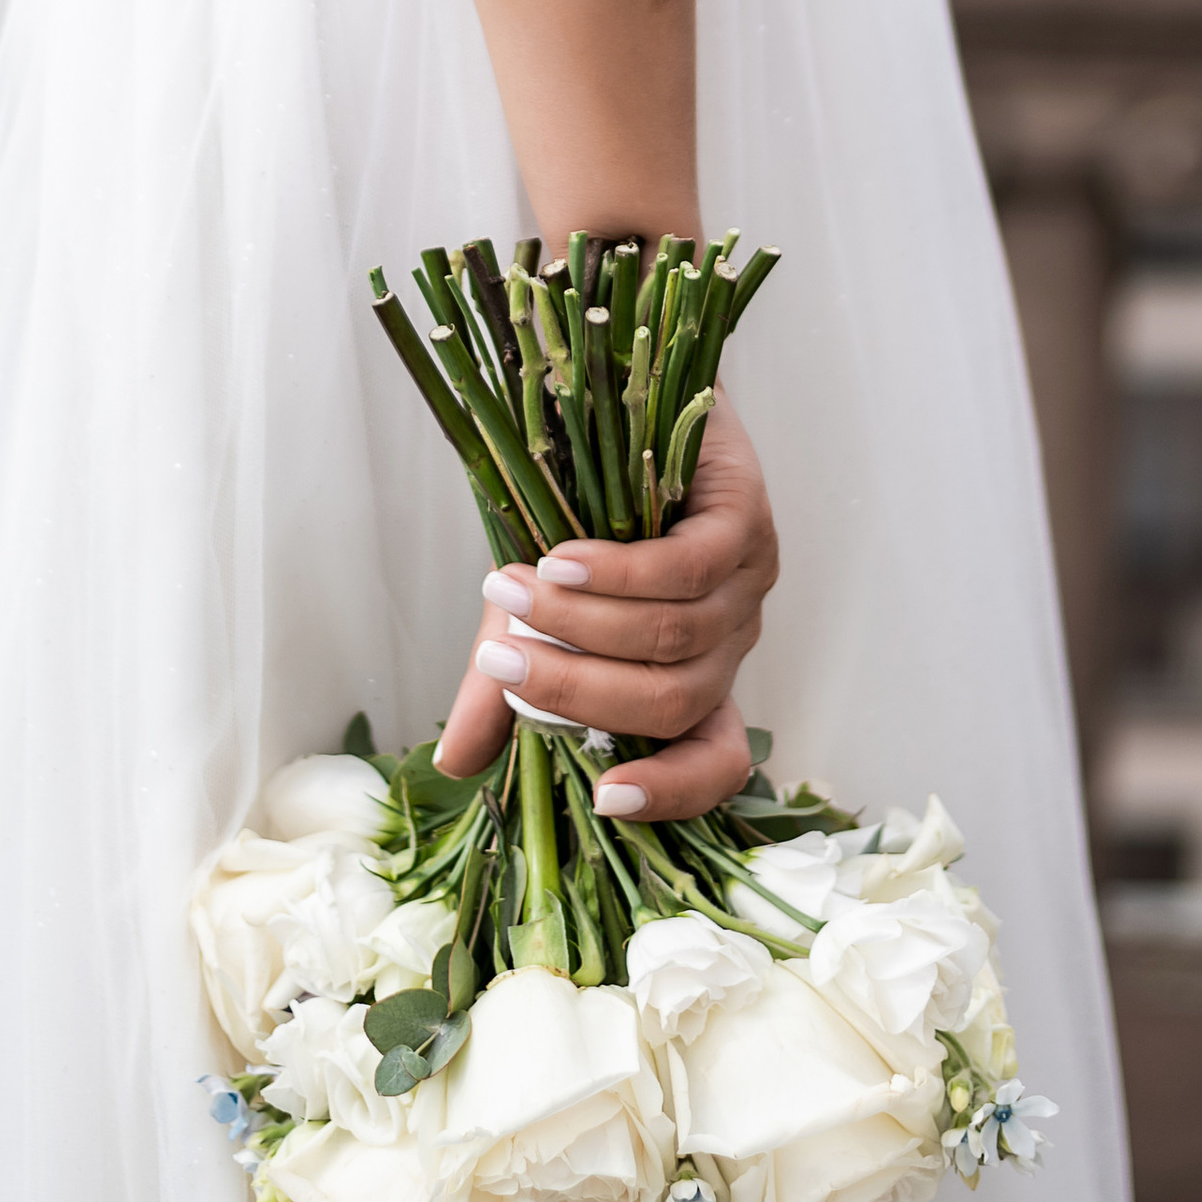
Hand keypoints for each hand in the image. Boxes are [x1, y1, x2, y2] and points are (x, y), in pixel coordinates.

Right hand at [432, 394, 778, 820]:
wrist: (613, 400)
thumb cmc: (577, 517)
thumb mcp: (534, 611)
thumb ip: (503, 689)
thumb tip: (454, 765)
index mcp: (692, 679)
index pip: (716, 761)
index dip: (674, 792)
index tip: (605, 801)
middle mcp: (730, 643)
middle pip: (673, 703)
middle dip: (578, 691)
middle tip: (498, 657)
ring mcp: (747, 582)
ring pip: (675, 635)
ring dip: (582, 624)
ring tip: (510, 594)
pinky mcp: (747, 518)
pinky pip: (688, 568)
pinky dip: (619, 574)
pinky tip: (560, 561)